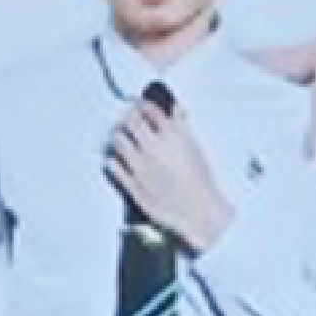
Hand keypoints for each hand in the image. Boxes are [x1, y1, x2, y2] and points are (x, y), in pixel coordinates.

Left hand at [104, 97, 229, 250]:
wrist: (199, 211)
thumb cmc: (200, 180)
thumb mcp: (195, 148)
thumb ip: (183, 126)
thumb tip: (177, 108)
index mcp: (172, 135)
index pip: (149, 109)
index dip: (140, 103)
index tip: (136, 104)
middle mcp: (153, 147)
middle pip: (129, 121)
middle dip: (126, 116)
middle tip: (125, 118)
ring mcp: (140, 166)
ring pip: (118, 141)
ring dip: (117, 136)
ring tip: (120, 136)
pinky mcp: (131, 184)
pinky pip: (114, 166)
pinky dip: (114, 160)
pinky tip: (118, 160)